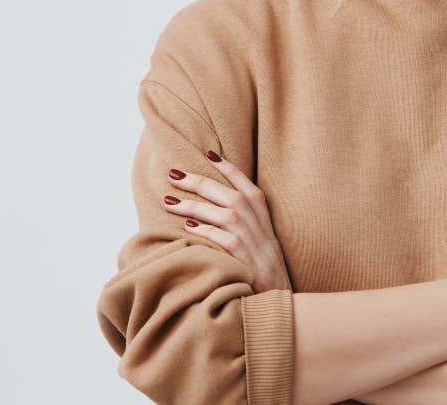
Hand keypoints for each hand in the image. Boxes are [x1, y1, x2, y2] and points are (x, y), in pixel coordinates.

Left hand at [163, 152, 292, 292]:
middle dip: (198, 181)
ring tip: (169, 201)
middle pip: (227, 193)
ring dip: (193, 206)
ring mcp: (252, 238)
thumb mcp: (260, 232)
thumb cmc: (263, 262)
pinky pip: (222, 238)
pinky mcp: (244, 256)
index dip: (226, 166)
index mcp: (262, 211)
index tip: (208, 153)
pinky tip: (187, 227)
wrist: (277, 292)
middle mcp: (258, 221)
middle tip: (173, 174)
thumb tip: (213, 198)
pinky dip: (205, 231)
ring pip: (222, 213)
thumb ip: (244, 214)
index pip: (244, 181)